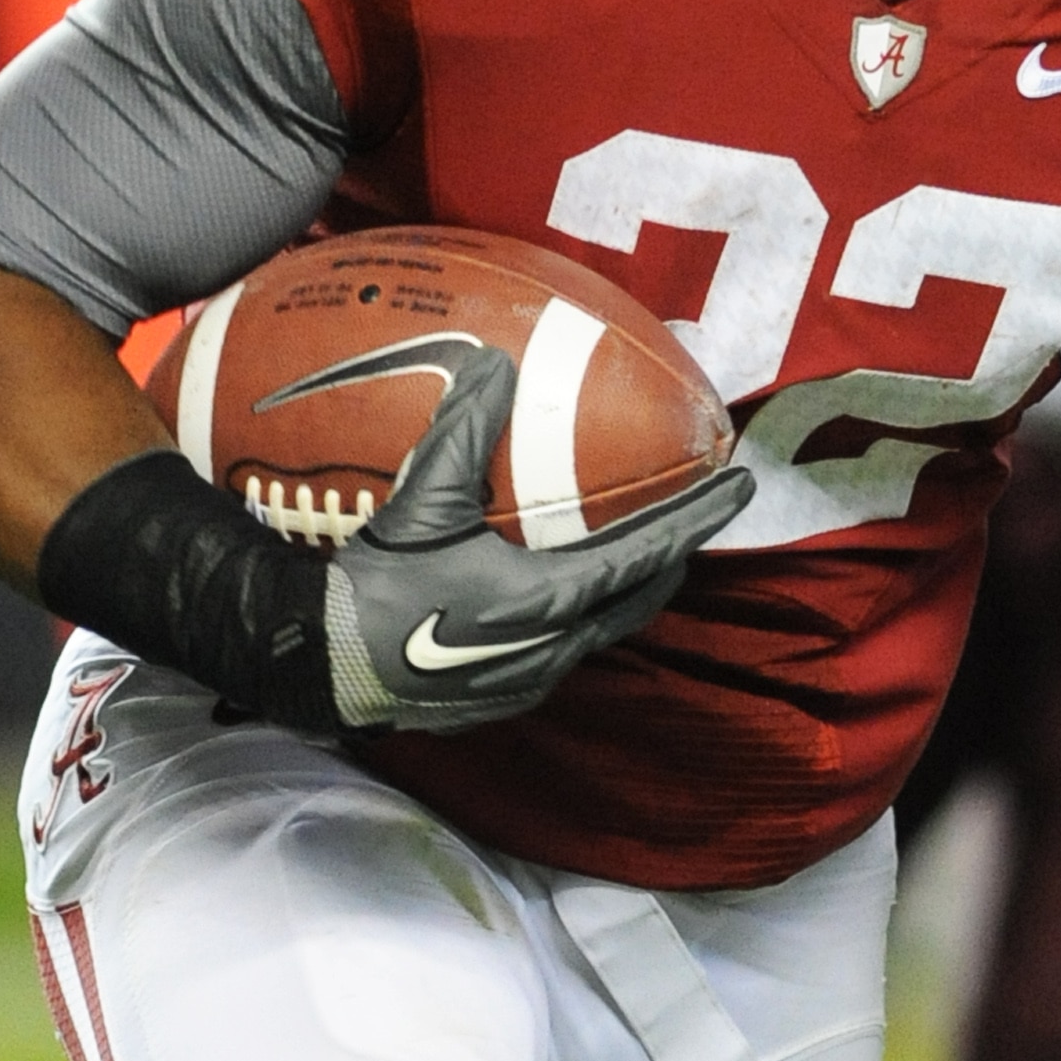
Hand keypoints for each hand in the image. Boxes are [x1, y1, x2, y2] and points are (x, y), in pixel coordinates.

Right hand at [323, 345, 749, 732]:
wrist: (321, 664)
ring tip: (641, 550)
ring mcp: (529, 680)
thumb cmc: (374, 586)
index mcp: (549, 600)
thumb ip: (464, 430)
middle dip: (675, 556)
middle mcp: (553, 648)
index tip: (740, 487)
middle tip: (697, 514)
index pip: (648, 554)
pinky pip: (564, 650)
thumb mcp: (421, 500)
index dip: (698, 518)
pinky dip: (584, 615)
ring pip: (603, 629)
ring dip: (630, 589)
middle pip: (640, 598)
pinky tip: (562, 594)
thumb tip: (496, 362)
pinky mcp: (500, 697)